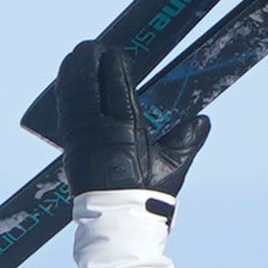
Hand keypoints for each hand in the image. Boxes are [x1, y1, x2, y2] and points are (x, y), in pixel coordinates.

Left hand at [48, 38, 208, 200]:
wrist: (118, 222)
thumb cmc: (146, 195)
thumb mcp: (172, 168)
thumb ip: (186, 141)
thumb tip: (202, 119)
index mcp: (125, 134)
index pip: (118, 92)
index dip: (115, 69)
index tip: (115, 51)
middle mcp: (99, 134)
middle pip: (88, 90)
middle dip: (87, 64)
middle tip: (92, 45)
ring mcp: (81, 140)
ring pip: (72, 99)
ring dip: (73, 74)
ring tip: (76, 54)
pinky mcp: (70, 148)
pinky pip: (65, 112)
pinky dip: (65, 92)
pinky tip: (66, 79)